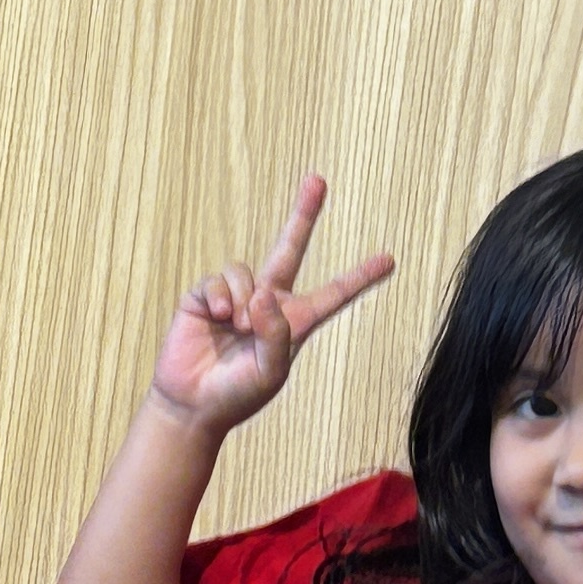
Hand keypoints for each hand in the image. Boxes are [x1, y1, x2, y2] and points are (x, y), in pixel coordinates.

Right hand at [147, 176, 390, 437]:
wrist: (193, 404)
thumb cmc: (237, 394)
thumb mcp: (270, 372)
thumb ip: (275, 334)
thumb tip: (262, 293)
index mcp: (295, 322)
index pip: (333, 294)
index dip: (360, 277)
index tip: (389, 259)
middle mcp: (268, 302)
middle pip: (290, 248)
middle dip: (303, 214)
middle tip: (317, 180)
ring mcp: (236, 296)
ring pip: (248, 272)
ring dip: (244, 300)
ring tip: (235, 328)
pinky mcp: (205, 296)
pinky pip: (219, 280)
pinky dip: (221, 297)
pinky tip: (217, 317)